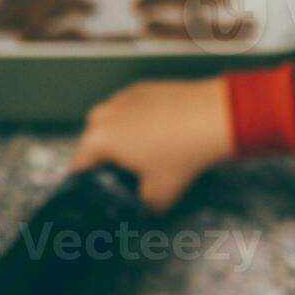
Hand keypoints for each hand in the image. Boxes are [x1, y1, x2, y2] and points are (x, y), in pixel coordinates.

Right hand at [71, 77, 233, 212]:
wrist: (214, 116)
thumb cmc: (183, 153)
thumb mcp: (159, 196)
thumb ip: (140, 206)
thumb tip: (141, 207)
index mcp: (97, 140)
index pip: (79, 168)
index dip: (90, 184)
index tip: (103, 192)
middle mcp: (103, 113)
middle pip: (95, 145)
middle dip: (109, 161)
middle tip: (132, 175)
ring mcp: (121, 97)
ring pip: (113, 125)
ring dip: (124, 139)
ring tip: (151, 153)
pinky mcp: (141, 87)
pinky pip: (131, 110)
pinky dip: (140, 122)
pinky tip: (163, 133)